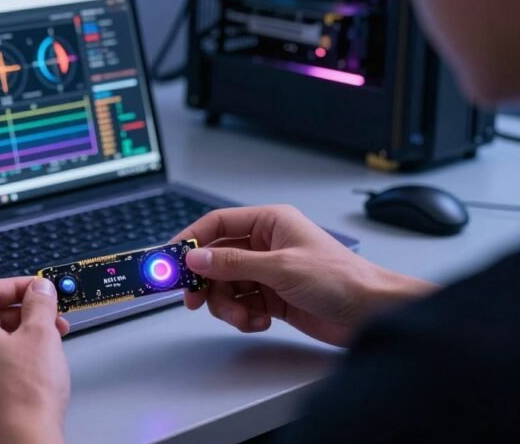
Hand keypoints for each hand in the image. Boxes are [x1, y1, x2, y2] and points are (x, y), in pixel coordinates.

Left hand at [0, 277, 70, 443]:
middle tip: (50, 317)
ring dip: (16, 337)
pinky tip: (30, 369)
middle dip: (21, 314)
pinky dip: (4, 361)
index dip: (19, 286)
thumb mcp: (41, 335)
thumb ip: (39, 303)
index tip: (40, 289)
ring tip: (48, 344)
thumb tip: (39, 290)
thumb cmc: (25, 396)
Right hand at [175, 205, 437, 345]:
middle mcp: (266, 245)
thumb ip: (234, 263)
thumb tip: (197, 256)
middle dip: (206, 282)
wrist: (373, 314)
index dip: (192, 238)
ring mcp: (268, 272)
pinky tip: (261, 321)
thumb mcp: (281, 268)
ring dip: (228, 305)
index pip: (218, 224)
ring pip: (226, 286)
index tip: (171, 257)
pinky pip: (241, 304)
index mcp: (270, 223)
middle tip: (193, 298)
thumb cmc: (342, 280)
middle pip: (217, 259)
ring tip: (244, 316)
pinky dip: (244, 316)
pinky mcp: (272, 297)